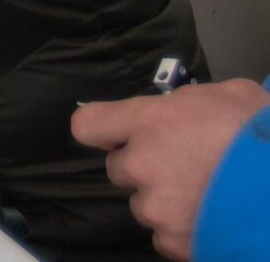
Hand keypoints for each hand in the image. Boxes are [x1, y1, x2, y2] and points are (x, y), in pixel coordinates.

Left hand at [72, 78, 268, 259]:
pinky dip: (183, 232)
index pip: (88, 125)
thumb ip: (192, 103)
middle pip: (119, 169)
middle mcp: (143, 164)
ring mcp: (158, 208)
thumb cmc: (265, 131)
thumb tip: (185, 110)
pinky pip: (165, 238)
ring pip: (144, 206)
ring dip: (165, 201)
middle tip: (185, 166)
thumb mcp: (232, 96)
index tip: (119, 134)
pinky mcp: (177, 243)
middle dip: (146, 168)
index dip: (103, 130)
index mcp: (150, 121)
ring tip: (207, 195)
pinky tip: (212, 219)